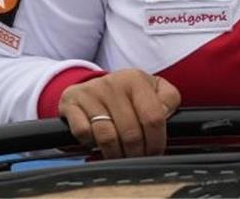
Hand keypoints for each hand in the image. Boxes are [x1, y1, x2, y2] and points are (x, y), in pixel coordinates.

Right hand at [58, 69, 181, 158]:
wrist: (94, 84)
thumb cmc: (130, 93)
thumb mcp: (154, 89)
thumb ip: (168, 100)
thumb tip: (166, 116)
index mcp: (136, 80)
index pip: (153, 117)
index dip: (156, 141)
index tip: (156, 152)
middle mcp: (113, 83)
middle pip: (131, 133)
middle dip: (137, 153)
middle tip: (138, 159)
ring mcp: (91, 93)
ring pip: (107, 137)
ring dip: (116, 154)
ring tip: (121, 156)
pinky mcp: (71, 103)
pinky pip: (83, 134)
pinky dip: (92, 144)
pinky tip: (98, 143)